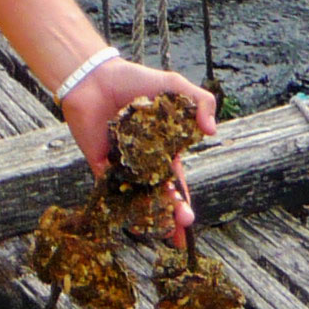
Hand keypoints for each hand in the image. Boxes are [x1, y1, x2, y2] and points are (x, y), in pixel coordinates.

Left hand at [61, 57, 216, 242]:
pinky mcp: (101, 164)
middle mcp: (144, 162)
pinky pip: (111, 190)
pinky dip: (120, 206)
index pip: (177, 182)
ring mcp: (122, 165)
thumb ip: (200, 102)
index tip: (190, 221)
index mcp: (164, 149)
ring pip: (137, 198)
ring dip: (149, 216)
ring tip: (161, 231)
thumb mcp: (174, 86)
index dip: (184, 201)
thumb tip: (212, 130)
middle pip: (159, 196)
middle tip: (182, 226)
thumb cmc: (135, 80)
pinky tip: (130, 222)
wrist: (96, 78)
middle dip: (172, 214)